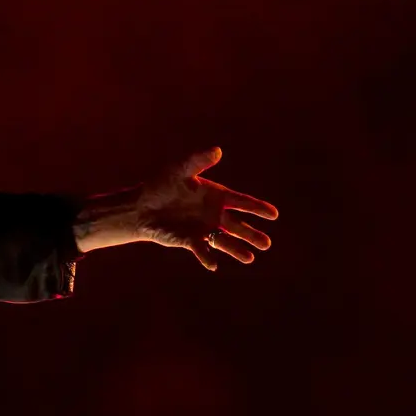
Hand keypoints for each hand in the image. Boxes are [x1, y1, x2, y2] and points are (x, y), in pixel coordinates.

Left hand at [74, 147, 278, 270]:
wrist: (142, 205)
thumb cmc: (162, 184)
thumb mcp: (180, 170)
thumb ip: (198, 161)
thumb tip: (217, 150)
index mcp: (217, 196)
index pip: (242, 202)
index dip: (258, 208)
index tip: (274, 215)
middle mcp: (214, 215)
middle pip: (238, 226)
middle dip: (252, 235)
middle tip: (267, 244)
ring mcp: (204, 229)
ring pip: (225, 241)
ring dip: (237, 249)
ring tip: (250, 258)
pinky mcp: (190, 241)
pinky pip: (202, 250)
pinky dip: (207, 257)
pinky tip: (213, 264)